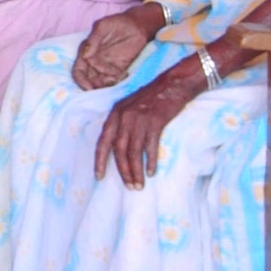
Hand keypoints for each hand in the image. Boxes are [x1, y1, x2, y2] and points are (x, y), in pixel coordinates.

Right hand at [70, 3, 163, 89]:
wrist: (138, 26)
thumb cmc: (119, 22)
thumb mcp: (103, 26)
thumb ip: (93, 40)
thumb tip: (85, 56)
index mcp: (86, 51)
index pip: (79, 69)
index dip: (81, 80)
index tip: (88, 87)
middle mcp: (94, 61)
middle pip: (87, 79)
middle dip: (92, 86)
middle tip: (101, 88)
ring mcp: (106, 66)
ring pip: (100, 82)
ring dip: (104, 85)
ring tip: (114, 78)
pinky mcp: (119, 70)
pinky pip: (114, 81)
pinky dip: (116, 83)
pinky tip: (123, 76)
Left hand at [94, 57, 205, 188]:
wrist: (172, 84)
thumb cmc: (151, 97)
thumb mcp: (129, 106)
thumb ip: (121, 123)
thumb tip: (116, 147)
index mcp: (115, 114)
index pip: (102, 141)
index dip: (99, 160)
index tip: (98, 177)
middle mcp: (124, 117)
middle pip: (118, 150)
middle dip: (122, 171)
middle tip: (129, 186)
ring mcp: (139, 119)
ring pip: (133, 152)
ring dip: (136, 171)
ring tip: (139, 185)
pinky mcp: (155, 122)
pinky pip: (150, 147)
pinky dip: (150, 161)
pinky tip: (151, 172)